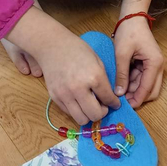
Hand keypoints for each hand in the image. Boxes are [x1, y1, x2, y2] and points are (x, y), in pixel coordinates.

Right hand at [7, 7, 119, 124]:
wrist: (52, 46)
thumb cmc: (77, 50)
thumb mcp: (97, 60)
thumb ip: (104, 80)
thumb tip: (110, 98)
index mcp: (94, 76)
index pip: (108, 99)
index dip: (114, 103)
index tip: (114, 103)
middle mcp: (79, 88)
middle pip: (95, 115)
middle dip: (102, 112)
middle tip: (102, 106)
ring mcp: (65, 94)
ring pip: (81, 119)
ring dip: (88, 115)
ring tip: (90, 105)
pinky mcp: (55, 97)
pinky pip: (69, 113)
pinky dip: (76, 110)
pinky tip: (78, 100)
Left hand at [113, 17, 164, 107]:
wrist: (132, 17)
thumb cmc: (128, 32)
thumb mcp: (122, 54)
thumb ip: (122, 74)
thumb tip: (119, 93)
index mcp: (155, 63)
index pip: (148, 88)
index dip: (137, 99)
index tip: (126, 106)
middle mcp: (158, 66)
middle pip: (151, 90)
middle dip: (138, 97)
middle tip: (122, 101)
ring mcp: (154, 65)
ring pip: (146, 85)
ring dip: (135, 90)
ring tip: (119, 92)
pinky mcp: (149, 63)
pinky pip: (142, 78)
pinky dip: (134, 82)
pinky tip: (122, 83)